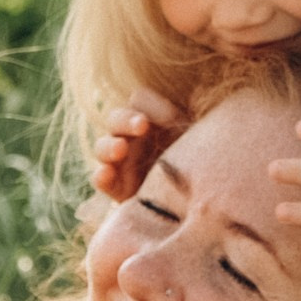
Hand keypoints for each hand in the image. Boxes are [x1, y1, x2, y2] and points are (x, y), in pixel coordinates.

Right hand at [92, 87, 187, 202]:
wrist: (191, 200)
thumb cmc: (196, 161)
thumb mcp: (198, 138)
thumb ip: (195, 122)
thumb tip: (202, 100)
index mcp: (148, 118)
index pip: (139, 100)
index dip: (152, 104)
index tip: (172, 117)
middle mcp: (129, 136)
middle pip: (116, 118)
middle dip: (127, 120)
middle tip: (142, 126)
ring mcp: (118, 161)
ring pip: (102, 146)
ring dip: (110, 146)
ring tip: (121, 149)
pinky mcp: (115, 186)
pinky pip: (99, 178)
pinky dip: (101, 175)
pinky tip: (107, 173)